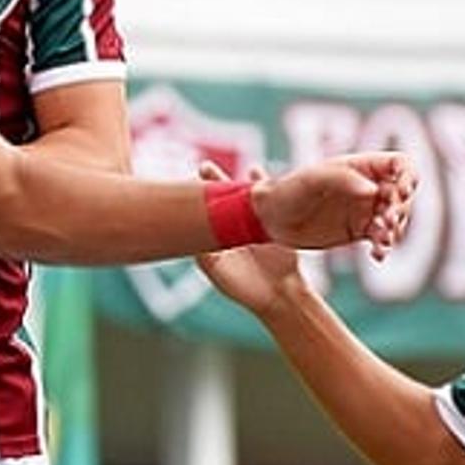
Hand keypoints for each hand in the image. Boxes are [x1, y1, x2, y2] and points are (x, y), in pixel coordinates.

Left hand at [195, 162, 306, 316]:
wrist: (279, 297)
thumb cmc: (245, 288)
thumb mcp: (217, 270)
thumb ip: (203, 254)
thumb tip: (185, 236)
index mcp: (220, 236)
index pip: (208, 211)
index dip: (199, 197)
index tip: (189, 182)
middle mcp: (237, 227)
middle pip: (226, 199)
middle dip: (216, 181)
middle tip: (204, 167)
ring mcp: (257, 224)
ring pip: (248, 198)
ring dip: (240, 182)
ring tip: (234, 167)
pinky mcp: (276, 225)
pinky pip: (272, 204)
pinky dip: (264, 187)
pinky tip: (257, 171)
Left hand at [252, 151, 415, 259]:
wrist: (268, 219)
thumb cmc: (286, 191)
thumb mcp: (310, 181)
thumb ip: (342, 180)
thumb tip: (373, 190)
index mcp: (359, 166)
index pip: (400, 164)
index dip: (409, 176)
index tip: (400, 193)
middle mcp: (367, 186)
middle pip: (404, 194)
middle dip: (401, 208)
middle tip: (386, 221)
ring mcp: (365, 209)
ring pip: (397, 218)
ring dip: (395, 229)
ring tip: (381, 240)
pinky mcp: (360, 230)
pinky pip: (383, 238)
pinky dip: (385, 246)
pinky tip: (377, 255)